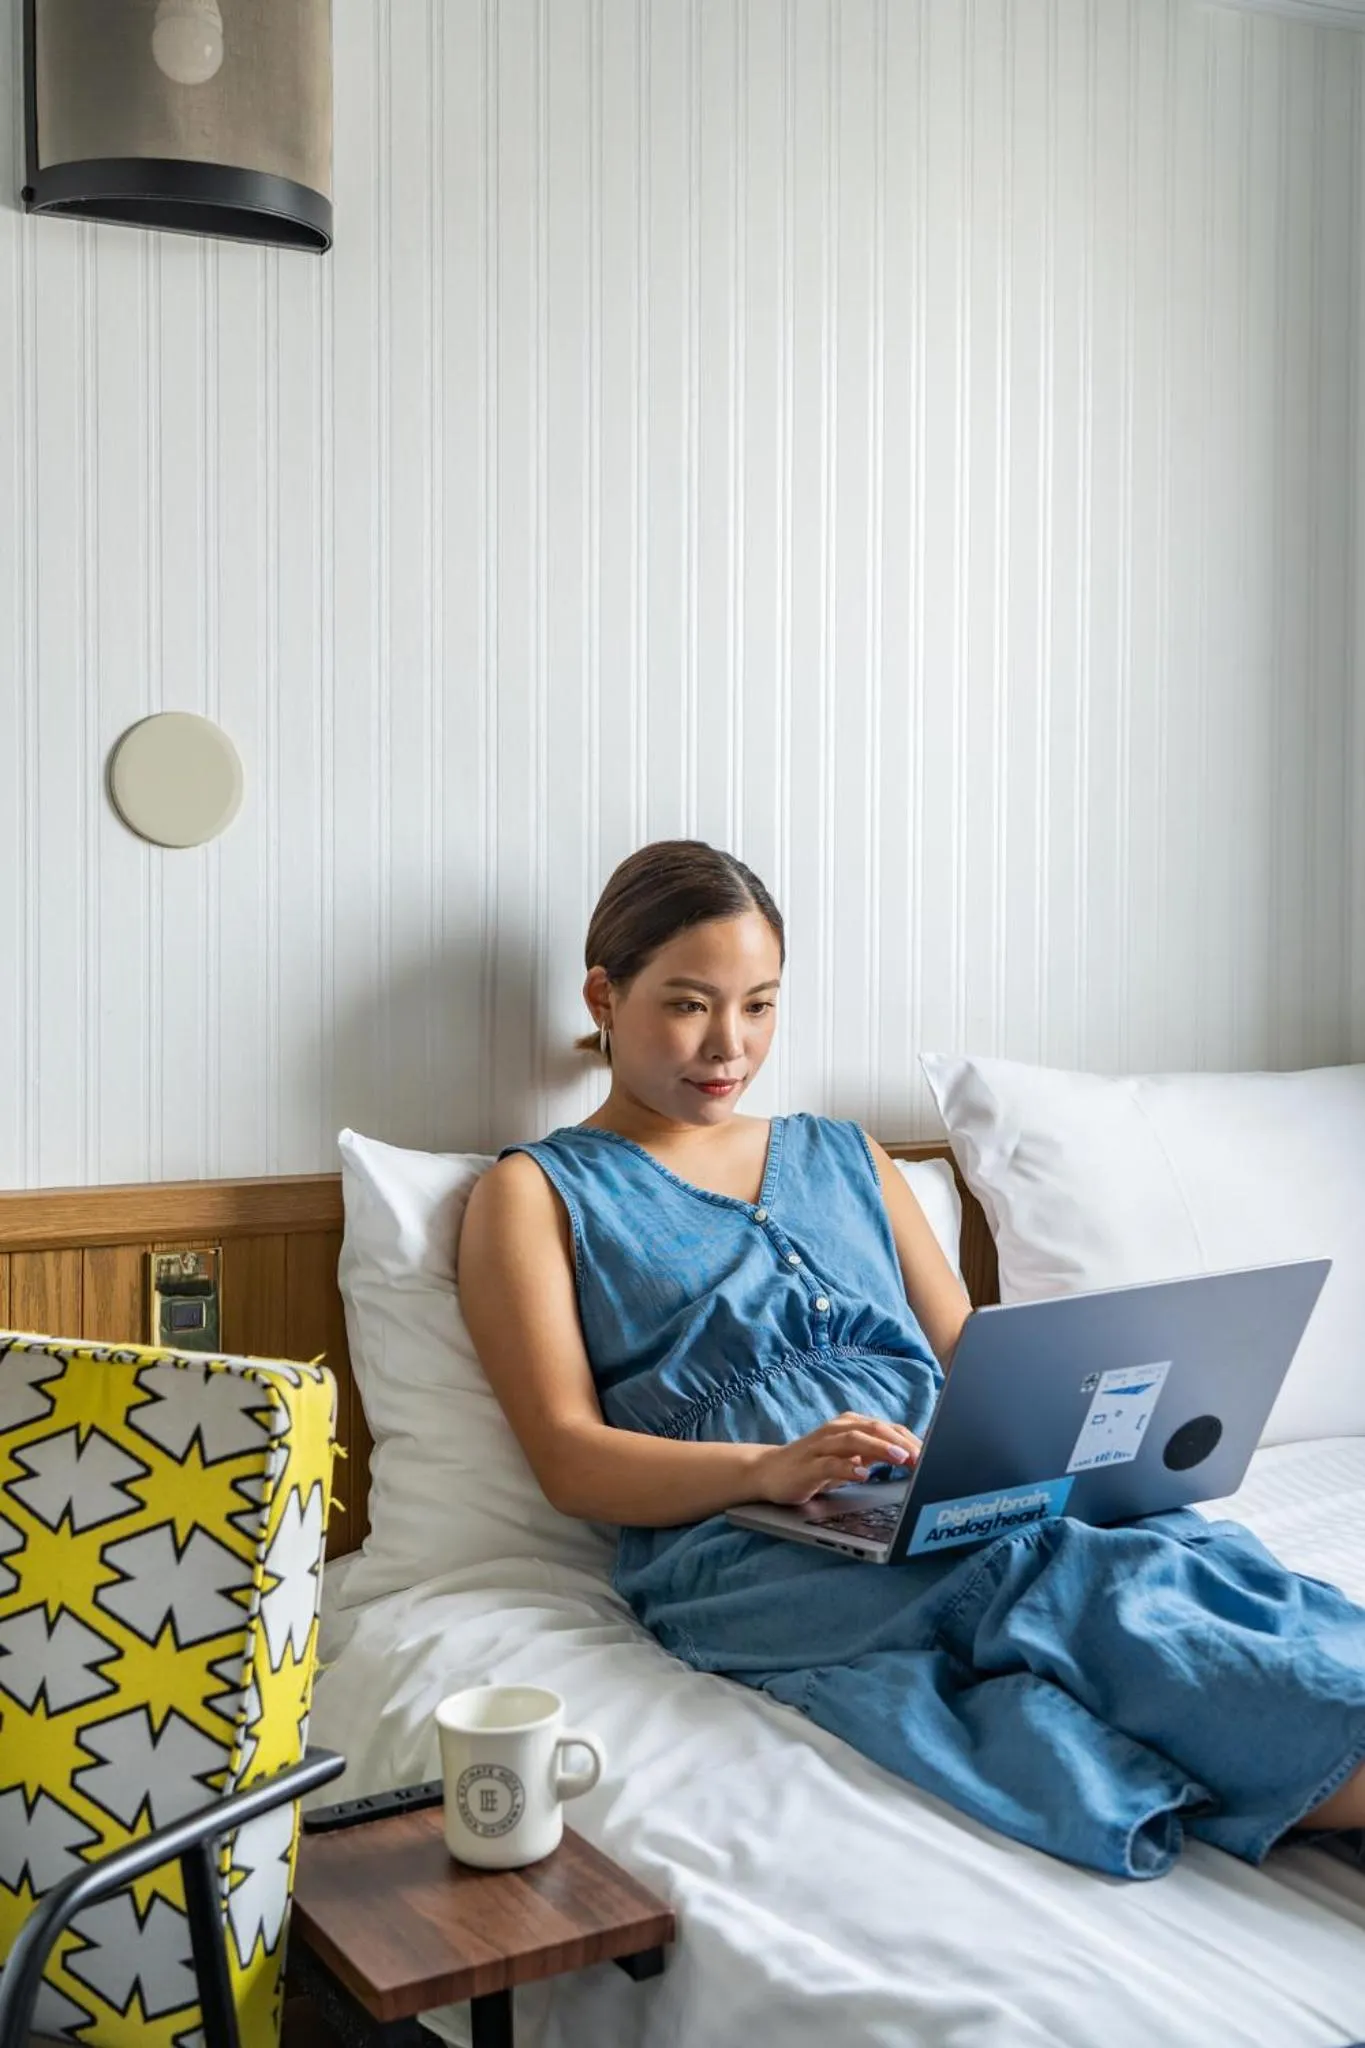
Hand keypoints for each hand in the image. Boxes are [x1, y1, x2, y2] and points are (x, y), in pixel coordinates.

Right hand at [755, 1412, 921, 1506]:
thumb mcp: (851, 1458)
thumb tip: (913, 1456)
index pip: (888, 1428)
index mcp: (851, 1426)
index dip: (912, 1439)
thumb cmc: (815, 1465)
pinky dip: (848, 1467)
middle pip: (875, 1429)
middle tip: (924, 1457)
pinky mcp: (808, 1465)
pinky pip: (830, 1464)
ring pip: (855, 1441)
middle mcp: (838, 1430)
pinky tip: (863, 1473)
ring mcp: (821, 1446)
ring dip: (880, 1448)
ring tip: (901, 1458)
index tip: (935, 1453)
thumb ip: (877, 1454)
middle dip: (902, 1442)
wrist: (769, 1472)